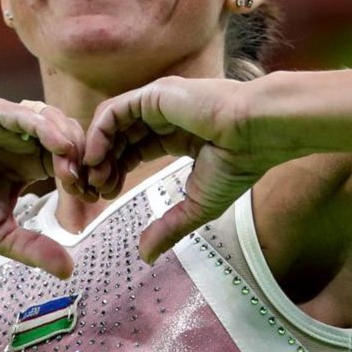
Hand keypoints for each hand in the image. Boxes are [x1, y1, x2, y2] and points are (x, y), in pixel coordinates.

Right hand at [0, 96, 84, 277]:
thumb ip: (31, 246)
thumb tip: (68, 271)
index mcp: (31, 160)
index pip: (70, 159)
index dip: (84, 174)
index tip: (93, 196)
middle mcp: (23, 137)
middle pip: (68, 136)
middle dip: (83, 158)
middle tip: (87, 183)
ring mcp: (6, 121)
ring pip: (51, 119)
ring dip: (68, 140)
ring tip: (74, 166)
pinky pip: (21, 112)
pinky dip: (43, 125)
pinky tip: (58, 144)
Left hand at [84, 76, 275, 263]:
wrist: (256, 134)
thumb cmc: (238, 165)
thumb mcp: (197, 205)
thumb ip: (169, 227)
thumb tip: (146, 256)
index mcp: (176, 135)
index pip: (133, 150)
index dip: (116, 172)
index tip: (108, 196)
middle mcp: (163, 116)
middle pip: (118, 137)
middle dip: (102, 164)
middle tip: (95, 191)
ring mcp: (157, 103)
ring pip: (112, 124)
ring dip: (97, 150)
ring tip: (96, 178)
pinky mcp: (153, 95)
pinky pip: (114, 111)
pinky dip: (99, 133)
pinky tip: (97, 158)